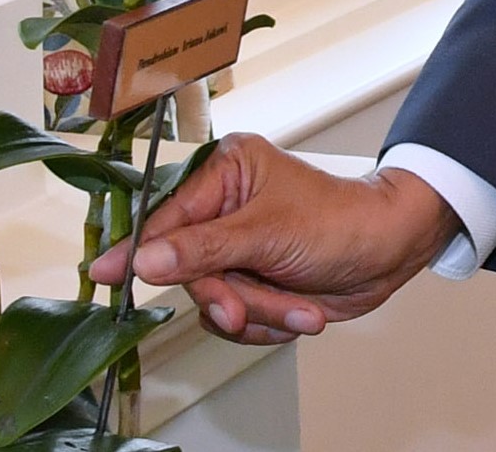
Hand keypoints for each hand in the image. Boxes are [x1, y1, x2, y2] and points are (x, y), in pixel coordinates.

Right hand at [87, 132, 460, 343]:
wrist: (392, 252)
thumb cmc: (341, 223)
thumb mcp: (268, 234)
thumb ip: (202, 250)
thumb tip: (144, 260)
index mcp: (227, 172)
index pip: (165, 218)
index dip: (137, 250)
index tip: (103, 274)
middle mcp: (226, 207)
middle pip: (186, 269)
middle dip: (226, 295)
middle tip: (245, 308)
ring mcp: (239, 247)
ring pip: (212, 299)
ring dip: (257, 312)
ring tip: (299, 305)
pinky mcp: (254, 280)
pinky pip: (233, 317)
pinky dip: (266, 323)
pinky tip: (300, 310)